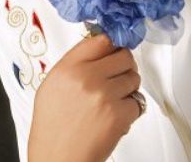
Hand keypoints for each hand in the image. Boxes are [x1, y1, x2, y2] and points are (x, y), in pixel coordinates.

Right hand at [28, 32, 141, 161]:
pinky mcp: (119, 114)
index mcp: (69, 66)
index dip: (112, 44)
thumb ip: (74, 63)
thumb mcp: (53, 84)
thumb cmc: (52, 126)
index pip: (101, 40)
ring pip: (134, 78)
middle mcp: (87, 76)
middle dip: (125, 65)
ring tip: (116, 97)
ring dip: (129, 86)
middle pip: (123, 55)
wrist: (56, 158)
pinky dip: (131, 109)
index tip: (115, 48)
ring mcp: (104, 95)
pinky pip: (138, 102)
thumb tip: (96, 51)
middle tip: (121, 73)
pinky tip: (116, 114)